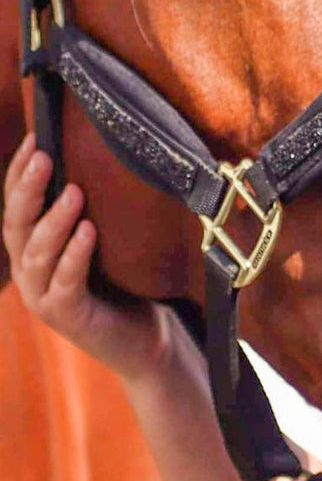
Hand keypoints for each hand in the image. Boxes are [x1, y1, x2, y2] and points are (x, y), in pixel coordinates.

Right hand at [3, 135, 172, 380]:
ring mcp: (43, 296)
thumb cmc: (125, 286)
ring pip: (38, 252)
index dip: (19, 173)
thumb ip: (91, 213)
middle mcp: (28, 273)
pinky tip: (89, 230)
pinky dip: (76, 253)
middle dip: (27, 188)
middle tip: (44, 155)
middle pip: (16, 224)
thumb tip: (97, 160)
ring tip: (74, 190)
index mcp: (31, 252)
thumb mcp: (105, 244)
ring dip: (54, 219)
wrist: (146, 341)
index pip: (16, 206)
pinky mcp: (67, 316)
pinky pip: (67, 281)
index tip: (35, 139)